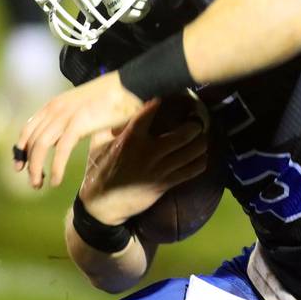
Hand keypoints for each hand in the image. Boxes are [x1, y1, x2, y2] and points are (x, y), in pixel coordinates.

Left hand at [14, 71, 143, 187]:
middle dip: (28, 163)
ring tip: (39, 184)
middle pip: (31, 140)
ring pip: (40, 147)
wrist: (128, 86)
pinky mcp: (78, 124)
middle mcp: (54, 109)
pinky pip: (60, 150)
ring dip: (36, 169)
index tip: (20, 165)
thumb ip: (74, 119)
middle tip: (32, 181)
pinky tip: (56, 181)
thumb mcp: (84, 106)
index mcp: (54, 104)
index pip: (28, 128)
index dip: (21, 149)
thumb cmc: (112, 96)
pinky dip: (55, 168)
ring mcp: (65, 116)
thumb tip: (73, 135)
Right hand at [79, 100, 207, 225]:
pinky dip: (200, 161)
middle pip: (183, 134)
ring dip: (201, 141)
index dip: (161, 101)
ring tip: (202, 135)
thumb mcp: (98, 144)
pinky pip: (190, 171)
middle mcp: (147, 152)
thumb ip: (111, 126)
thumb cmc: (99, 169)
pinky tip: (201, 156)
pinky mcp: (164, 184)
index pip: (148, 113)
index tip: (171, 94)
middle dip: (195, 124)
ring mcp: (158, 170)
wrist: (101, 205)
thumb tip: (121, 107)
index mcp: (129, 139)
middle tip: (197, 119)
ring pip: (191, 152)